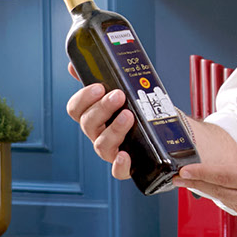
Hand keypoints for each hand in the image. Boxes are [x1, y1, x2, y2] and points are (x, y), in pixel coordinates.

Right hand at [65, 62, 134, 181]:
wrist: (164, 129)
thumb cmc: (137, 108)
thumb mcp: (121, 89)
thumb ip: (99, 76)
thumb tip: (73, 65)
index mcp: (93, 116)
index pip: (75, 109)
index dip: (83, 98)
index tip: (99, 86)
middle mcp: (98, 134)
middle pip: (88, 124)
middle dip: (102, 108)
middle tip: (118, 95)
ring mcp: (112, 151)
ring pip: (102, 145)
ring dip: (114, 129)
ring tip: (129, 115)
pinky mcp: (128, 166)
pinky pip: (118, 172)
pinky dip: (120, 165)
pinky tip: (126, 155)